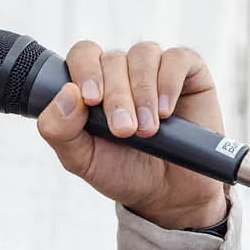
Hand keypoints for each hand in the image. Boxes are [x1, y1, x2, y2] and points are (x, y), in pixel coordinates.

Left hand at [36, 40, 226, 230]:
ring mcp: (156, 68)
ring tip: (147, 129)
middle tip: (125, 131)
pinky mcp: (190, 74)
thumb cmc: (121, 171)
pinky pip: (178, 58)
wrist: (167, 194)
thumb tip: (67, 94)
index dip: (85, 71)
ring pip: (143, 55)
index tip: (91, 100)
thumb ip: (60, 130)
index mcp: (92, 82)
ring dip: (143, 92)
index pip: (83, 55)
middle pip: (112, 59)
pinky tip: (166, 111)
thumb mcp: (81, 159)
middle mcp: (122, 69)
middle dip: (116, 97)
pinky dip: (169, 83)